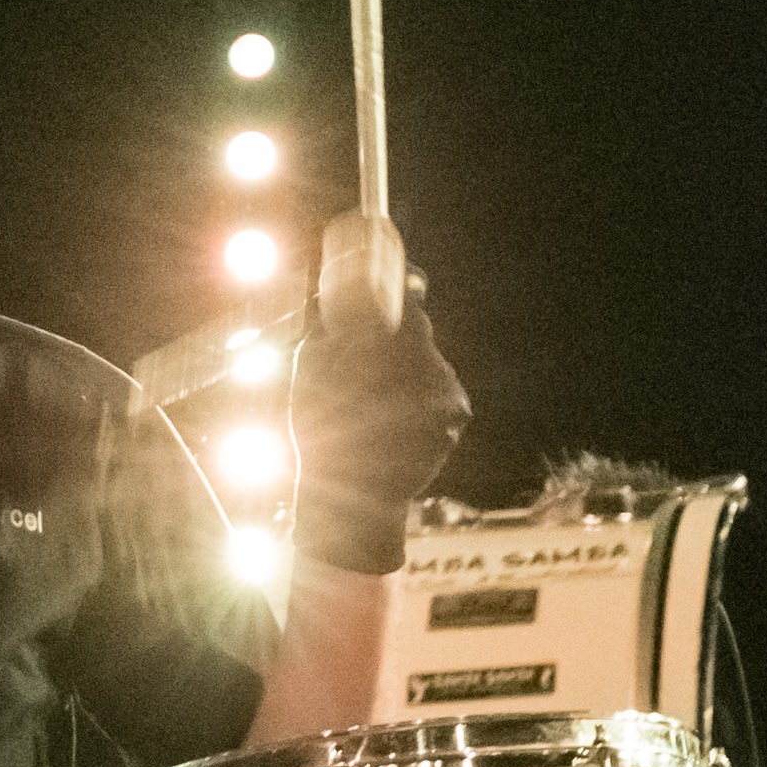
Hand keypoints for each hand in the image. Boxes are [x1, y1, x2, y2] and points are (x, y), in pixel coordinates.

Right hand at [287, 239, 468, 578]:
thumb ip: (324, 318)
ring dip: (406, 368)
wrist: (353, 505)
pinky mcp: (459, 414)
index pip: (403, 291)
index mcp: (377, 350)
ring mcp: (445, 392)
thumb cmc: (319, 435)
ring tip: (375, 399)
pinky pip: (442, 387)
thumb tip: (326, 266)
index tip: (386, 261)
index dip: (394, 275)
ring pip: (428, 358)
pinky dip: (421, 395)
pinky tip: (396, 419)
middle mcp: (422, 367)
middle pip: (416, 325)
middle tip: (366, 347)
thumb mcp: (307, 368)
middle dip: (393, 330)